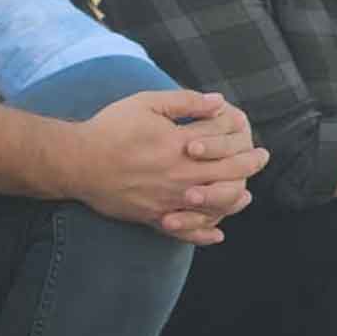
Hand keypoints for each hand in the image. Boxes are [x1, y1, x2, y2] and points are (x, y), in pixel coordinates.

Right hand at [65, 91, 266, 243]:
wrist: (75, 161)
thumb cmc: (109, 128)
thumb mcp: (144, 104)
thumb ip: (183, 101)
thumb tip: (218, 102)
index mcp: (178, 144)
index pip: (223, 141)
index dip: (241, 135)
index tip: (250, 132)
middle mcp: (178, 174)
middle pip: (228, 173)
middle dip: (250, 165)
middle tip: (261, 158)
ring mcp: (168, 198)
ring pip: (215, 204)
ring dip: (236, 199)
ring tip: (245, 194)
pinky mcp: (154, 216)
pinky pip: (186, 231)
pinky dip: (205, 234)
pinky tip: (217, 233)